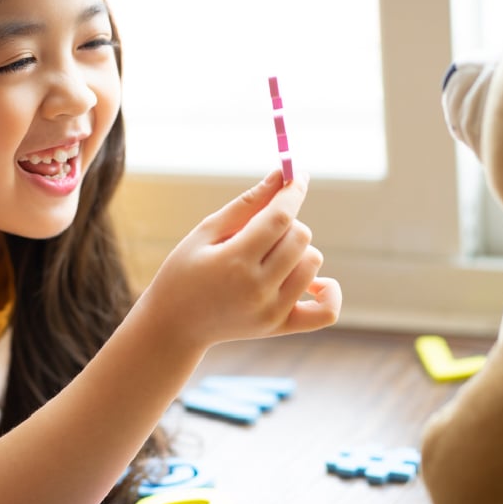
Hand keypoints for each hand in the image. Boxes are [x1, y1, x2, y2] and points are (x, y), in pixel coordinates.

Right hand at [142, 169, 341, 351]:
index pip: (279, 218)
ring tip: (269, 256)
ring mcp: (271, 312)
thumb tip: (281, 176)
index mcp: (234, 262)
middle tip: (260, 229)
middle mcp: (257, 290)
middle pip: (301, 237)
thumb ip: (246, 205)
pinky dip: (327, 291)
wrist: (174, 325)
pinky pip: (325, 311)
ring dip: (297, 251)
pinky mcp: (280, 327)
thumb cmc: (183, 272)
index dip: (292, 192)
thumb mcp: (205, 233)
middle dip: (286, 223)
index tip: (296, 176)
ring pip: (313, 262)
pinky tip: (312, 281)